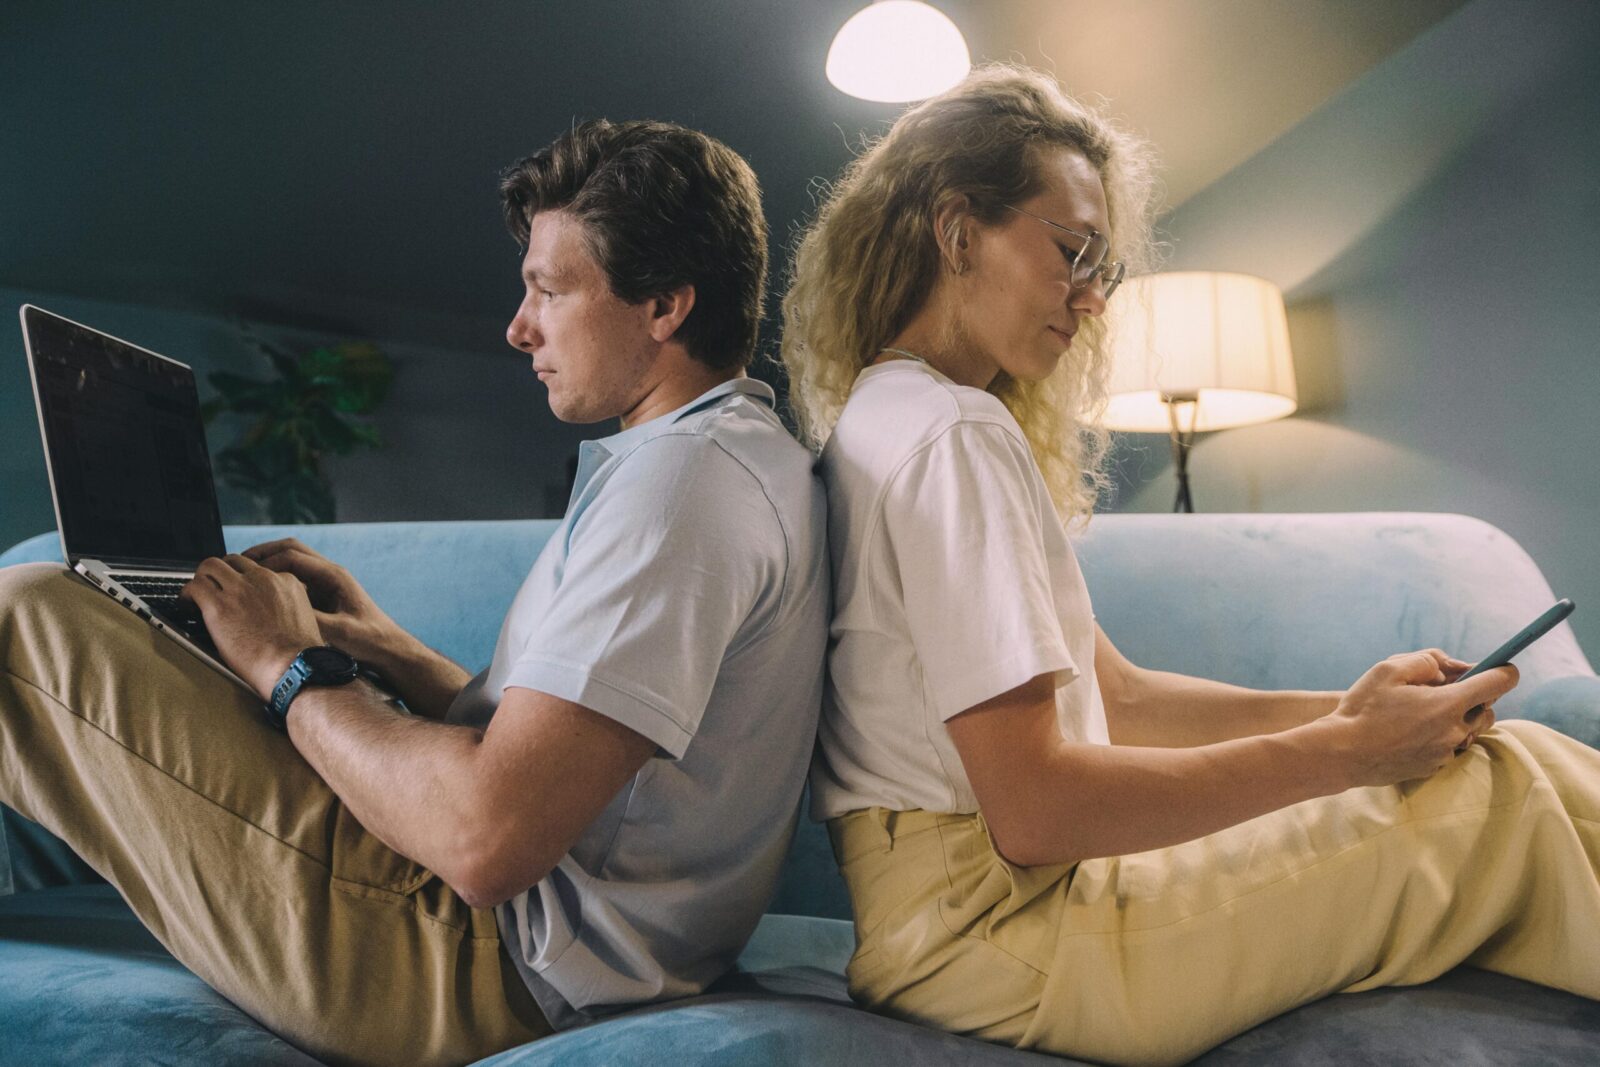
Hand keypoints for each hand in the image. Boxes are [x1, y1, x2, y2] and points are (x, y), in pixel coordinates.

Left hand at [180, 555, 324, 699]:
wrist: (294, 666)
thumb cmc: (298, 655)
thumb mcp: (304, 620)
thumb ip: (286, 609)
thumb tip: (270, 617)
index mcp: (286, 582)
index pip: (258, 570)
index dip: (244, 582)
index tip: (238, 594)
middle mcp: (263, 579)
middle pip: (234, 561)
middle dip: (221, 573)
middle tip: (213, 589)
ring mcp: (241, 589)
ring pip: (211, 566)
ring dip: (203, 578)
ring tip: (196, 595)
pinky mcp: (219, 605)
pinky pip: (195, 586)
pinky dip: (187, 594)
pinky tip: (187, 605)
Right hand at [241, 538, 400, 663]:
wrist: (388, 650)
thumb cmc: (370, 641)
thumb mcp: (340, 634)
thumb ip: (313, 621)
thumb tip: (283, 613)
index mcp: (334, 576)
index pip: (293, 556)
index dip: (266, 562)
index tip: (245, 574)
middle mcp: (329, 574)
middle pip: (290, 550)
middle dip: (262, 554)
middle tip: (236, 564)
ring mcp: (325, 583)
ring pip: (291, 562)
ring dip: (267, 564)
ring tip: (241, 575)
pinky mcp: (321, 596)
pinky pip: (293, 579)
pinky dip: (274, 580)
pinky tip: (258, 594)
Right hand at [1325, 648, 1515, 787]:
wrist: (1342, 754)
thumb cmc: (1363, 709)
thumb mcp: (1388, 670)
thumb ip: (1425, 661)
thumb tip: (1448, 666)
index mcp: (1448, 704)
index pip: (1498, 683)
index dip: (1504, 671)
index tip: (1499, 667)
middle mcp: (1455, 731)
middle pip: (1489, 710)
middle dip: (1476, 697)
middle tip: (1446, 689)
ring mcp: (1445, 752)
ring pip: (1470, 731)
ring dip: (1459, 718)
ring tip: (1425, 711)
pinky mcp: (1433, 767)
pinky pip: (1450, 747)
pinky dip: (1441, 736)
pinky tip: (1411, 731)